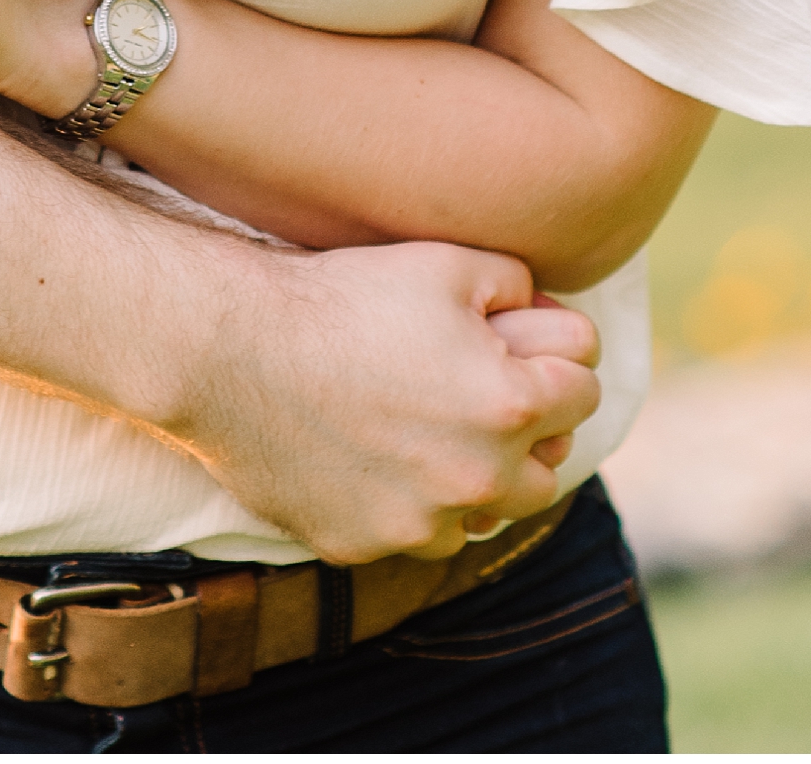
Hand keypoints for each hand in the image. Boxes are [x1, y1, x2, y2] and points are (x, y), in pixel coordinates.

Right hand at [164, 242, 600, 564]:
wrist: (227, 349)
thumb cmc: (338, 297)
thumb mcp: (446, 264)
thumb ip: (521, 286)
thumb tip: (545, 313)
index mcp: (513, 404)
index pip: (583, 387)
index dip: (549, 355)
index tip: (509, 343)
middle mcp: (478, 477)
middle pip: (549, 468)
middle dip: (526, 428)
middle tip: (474, 391)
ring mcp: (419, 522)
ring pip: (486, 513)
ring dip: (475, 477)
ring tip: (428, 430)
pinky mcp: (363, 546)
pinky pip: (415, 535)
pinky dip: (409, 504)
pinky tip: (371, 456)